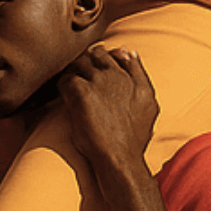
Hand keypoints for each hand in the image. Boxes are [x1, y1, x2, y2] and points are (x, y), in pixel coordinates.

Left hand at [58, 45, 160, 175]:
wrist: (120, 157)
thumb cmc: (132, 137)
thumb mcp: (148, 104)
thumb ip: (140, 76)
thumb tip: (131, 52)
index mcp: (135, 80)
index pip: (120, 53)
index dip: (108, 57)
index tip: (99, 68)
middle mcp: (118, 76)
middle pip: (97, 53)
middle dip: (88, 60)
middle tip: (79, 76)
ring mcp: (99, 82)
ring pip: (80, 62)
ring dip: (73, 71)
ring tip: (70, 86)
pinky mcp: (81, 92)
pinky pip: (66, 78)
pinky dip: (62, 85)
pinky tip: (63, 97)